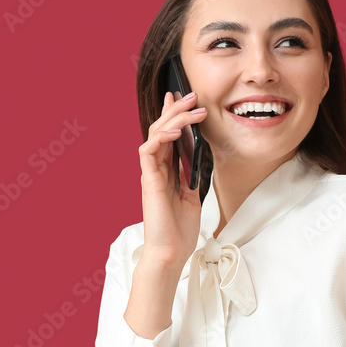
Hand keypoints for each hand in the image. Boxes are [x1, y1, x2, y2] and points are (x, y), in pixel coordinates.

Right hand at [137, 90, 207, 267]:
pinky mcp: (148, 181)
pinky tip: (174, 131)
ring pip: (155, 135)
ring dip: (173, 119)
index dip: (174, 116)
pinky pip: (148, 151)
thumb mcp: (192, 196)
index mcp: (165, 172)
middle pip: (161, 130)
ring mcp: (150, 174)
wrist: (172, 251)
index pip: (168, 136)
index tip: (185, 100)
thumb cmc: (180, 230)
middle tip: (191, 95)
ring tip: (191, 107)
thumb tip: (197, 158)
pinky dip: (160, 138)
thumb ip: (190, 176)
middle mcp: (155, 169)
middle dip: (176, 110)